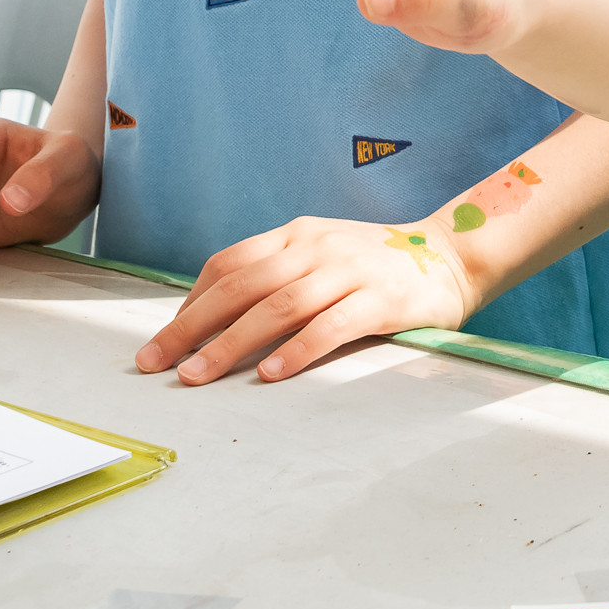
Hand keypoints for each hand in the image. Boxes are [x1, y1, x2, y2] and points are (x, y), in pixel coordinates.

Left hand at [133, 210, 474, 383]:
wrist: (452, 254)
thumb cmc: (377, 265)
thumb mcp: (322, 255)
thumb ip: (279, 275)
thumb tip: (216, 318)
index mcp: (297, 233)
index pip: (229, 264)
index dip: (190, 302)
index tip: (163, 340)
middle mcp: (317, 245)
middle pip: (242, 286)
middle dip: (192, 327)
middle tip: (156, 362)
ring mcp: (350, 270)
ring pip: (278, 306)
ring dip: (231, 343)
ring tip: (199, 375)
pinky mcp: (382, 298)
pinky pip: (330, 325)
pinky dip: (296, 349)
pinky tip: (270, 374)